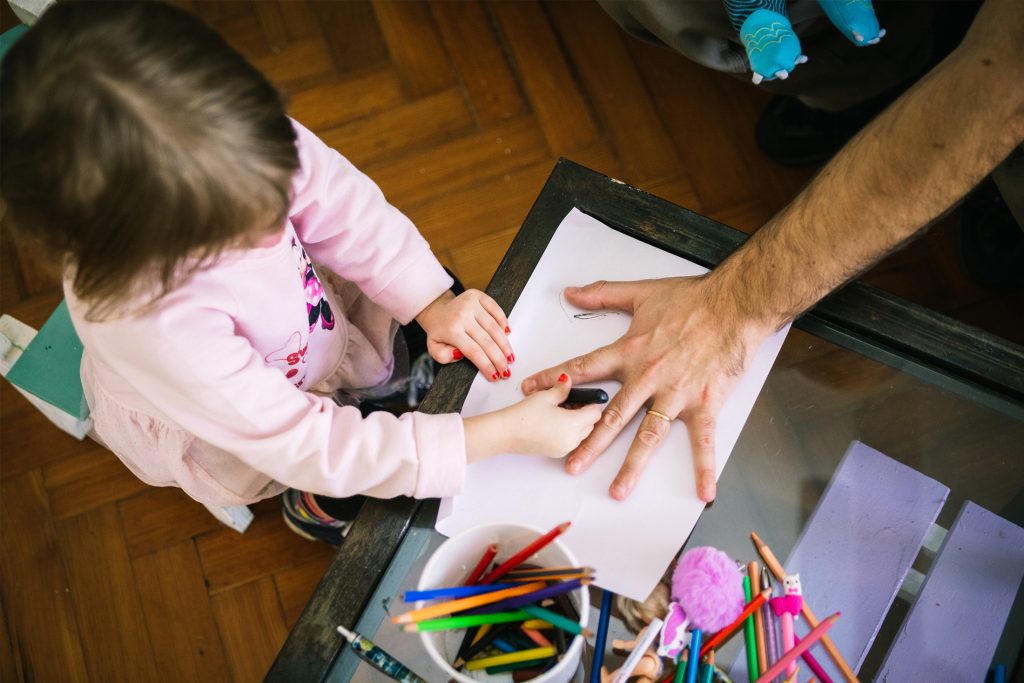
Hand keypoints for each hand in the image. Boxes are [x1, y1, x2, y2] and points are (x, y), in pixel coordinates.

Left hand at [415, 289, 512, 381]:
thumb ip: (443, 356)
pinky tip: (507, 335)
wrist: (437, 310)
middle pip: (486, 341)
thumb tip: (459, 354)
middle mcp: (462, 315)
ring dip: (504, 344)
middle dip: (499, 359)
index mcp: (450, 330)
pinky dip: (503, 323)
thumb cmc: (439, 332)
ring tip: (510, 357)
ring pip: (494, 327)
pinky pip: (496, 310)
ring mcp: (471, 303)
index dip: (486, 365)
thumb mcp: (434, 348)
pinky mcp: (478, 295)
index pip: (473, 351)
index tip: (495, 376)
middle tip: (506, 371)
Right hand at [464, 374, 602, 461]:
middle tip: (569, 402)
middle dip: (584, 413)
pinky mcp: (556, 453)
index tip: (583, 396)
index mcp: (573, 424)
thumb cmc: (522, 416)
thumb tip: (568, 381)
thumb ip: (562, 388)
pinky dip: (567, 432)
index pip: (595, 413)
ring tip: (559, 411)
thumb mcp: (546, 396)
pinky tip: (553, 422)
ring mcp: (564, 448)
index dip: (591, 402)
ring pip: (581, 434)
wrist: (505, 433)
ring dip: (576, 423)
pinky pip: (570, 441)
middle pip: (590, 425)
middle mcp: (572, 440)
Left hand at [520, 276, 773, 501]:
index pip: (584, 368)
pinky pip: (704, 440)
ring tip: (618, 490)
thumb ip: (603, 294)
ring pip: (648, 436)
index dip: (556, 379)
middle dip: (587, 441)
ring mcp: (676, 394)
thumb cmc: (693, 299)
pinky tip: (704, 492)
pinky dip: (705, 467)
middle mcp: (648, 377)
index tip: (532, 390)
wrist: (735, 304)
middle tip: (570, 464)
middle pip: (612, 415)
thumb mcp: (641, 293)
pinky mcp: (705, 403)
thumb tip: (571, 291)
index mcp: (631, 352)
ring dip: (632, 465)